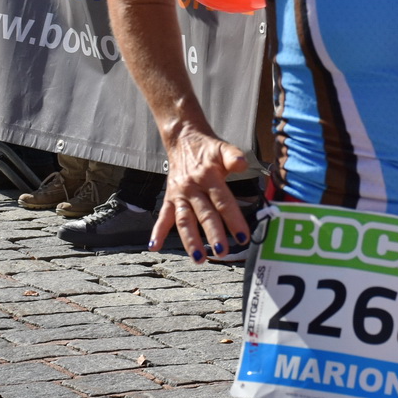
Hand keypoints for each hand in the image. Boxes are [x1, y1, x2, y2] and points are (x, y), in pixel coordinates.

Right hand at [156, 122, 250, 262]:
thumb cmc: (207, 149)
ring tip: (199, 258)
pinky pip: (163, 216)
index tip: (243, 236)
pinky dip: (158, 231)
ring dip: (190, 240)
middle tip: (222, 252)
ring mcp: (180, 195)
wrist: (183, 139)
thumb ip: (234, 156)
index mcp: (209, 177)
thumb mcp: (223, 148)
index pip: (223, 201)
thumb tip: (242, 163)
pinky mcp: (170, 198)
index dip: (234, 219)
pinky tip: (154, 246)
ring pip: (185, 220)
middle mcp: (193, 188)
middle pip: (204, 214)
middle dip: (213, 234)